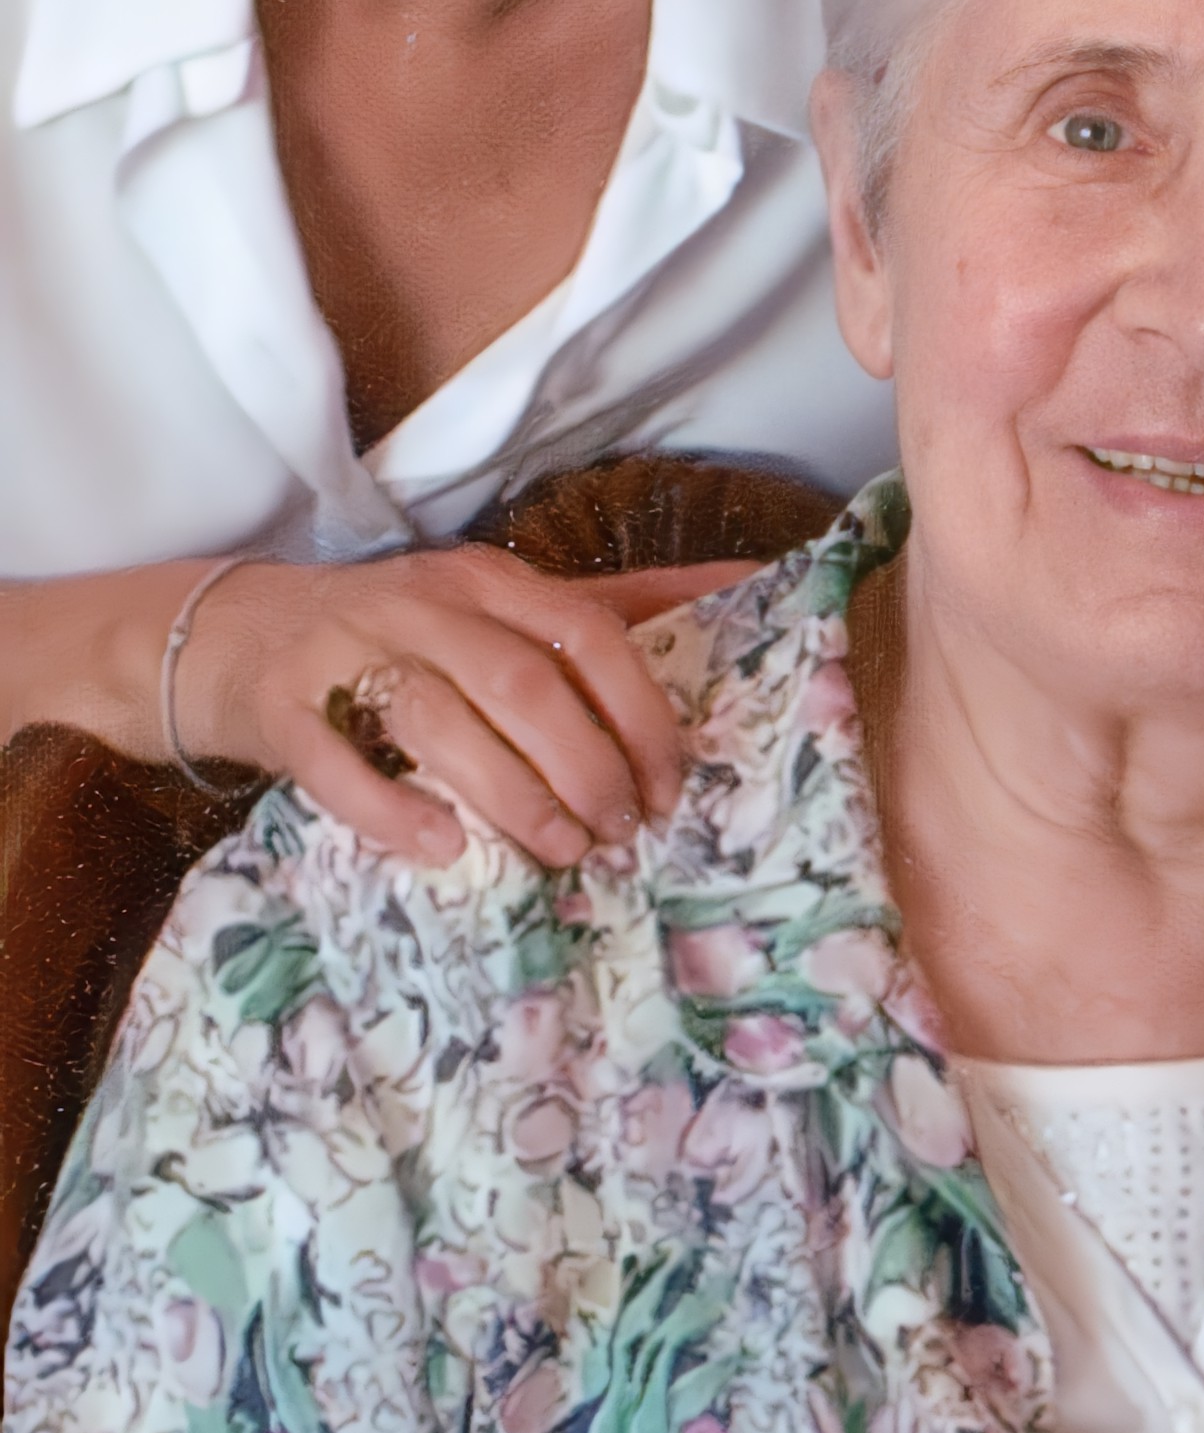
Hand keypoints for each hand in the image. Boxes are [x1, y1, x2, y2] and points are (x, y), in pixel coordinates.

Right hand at [172, 549, 756, 868]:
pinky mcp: (279, 707)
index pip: (589, 634)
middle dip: (587, 766)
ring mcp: (344, 651)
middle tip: (619, 832)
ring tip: (560, 851)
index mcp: (488, 580)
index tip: (671, 783)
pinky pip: (338, 765)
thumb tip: (744, 582)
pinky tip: (444, 848)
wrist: (230, 634)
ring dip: (513, 796)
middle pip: (523, 683)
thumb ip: (614, 605)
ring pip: (441, 721)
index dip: (641, 713)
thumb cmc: (399, 633)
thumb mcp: (501, 605)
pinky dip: (395, 810)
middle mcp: (421, 604)